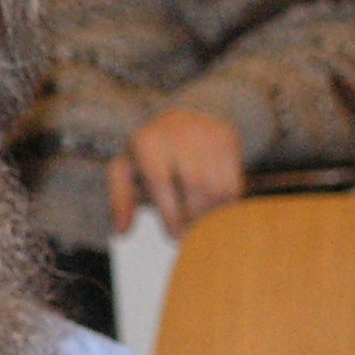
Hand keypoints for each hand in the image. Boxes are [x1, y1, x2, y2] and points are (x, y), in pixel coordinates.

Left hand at [105, 107, 247, 238]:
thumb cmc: (149, 156)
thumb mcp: (125, 172)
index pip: (161, 182)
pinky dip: (227, 202)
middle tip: (190, 230)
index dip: (170, 215)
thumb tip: (122, 230)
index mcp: (147, 142)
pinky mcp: (227, 137)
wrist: (179, 119)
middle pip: (195, 185)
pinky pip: (234, 182)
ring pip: (217, 186)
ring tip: (201, 217)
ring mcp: (205, 132)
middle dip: (194, 216)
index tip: (175, 235)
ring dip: (212, 212)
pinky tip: (214, 205)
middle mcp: (177, 131)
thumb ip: (120, 200)